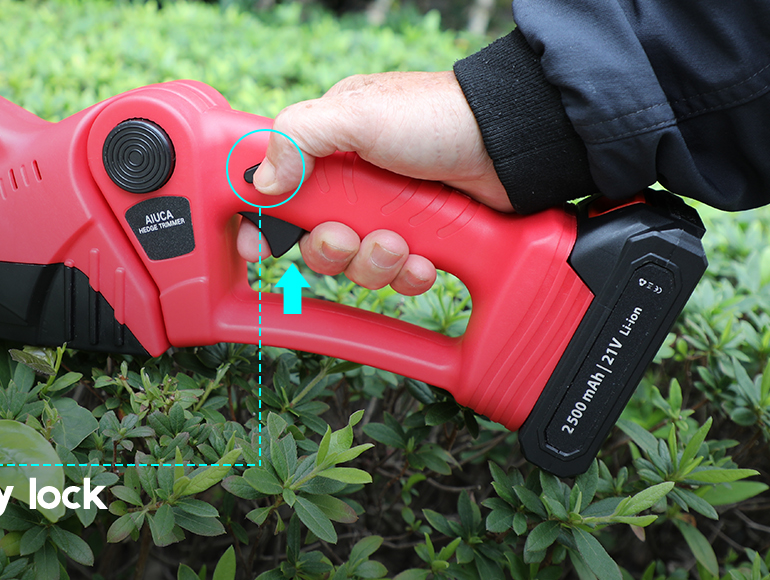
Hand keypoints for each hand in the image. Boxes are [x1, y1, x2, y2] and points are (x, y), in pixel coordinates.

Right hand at [236, 71, 508, 294]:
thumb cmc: (437, 116)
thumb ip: (298, 138)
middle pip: (316, 239)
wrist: (510, 144)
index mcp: (330, 146)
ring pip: (357, 265)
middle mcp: (357, 183)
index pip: (281, 189)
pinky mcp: (424, 240)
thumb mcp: (356, 113)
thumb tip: (262, 183)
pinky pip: (399, 276)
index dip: (268, 222)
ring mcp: (391, 214)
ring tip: (402, 245)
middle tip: (351, 238)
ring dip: (376, 264)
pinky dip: (410, 275)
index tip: (259, 247)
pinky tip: (425, 261)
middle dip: (332, 249)